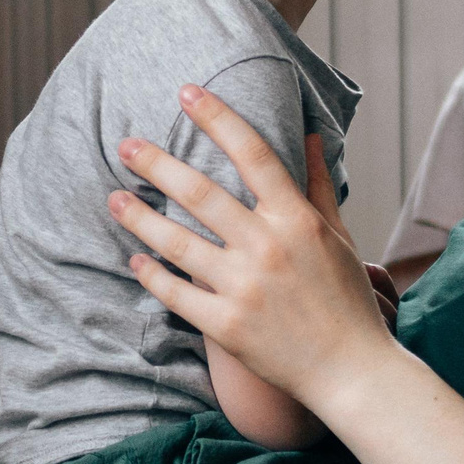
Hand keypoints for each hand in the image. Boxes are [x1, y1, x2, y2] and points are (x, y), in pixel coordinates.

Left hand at [109, 85, 396, 411]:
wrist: (350, 371)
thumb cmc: (345, 300)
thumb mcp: (339, 237)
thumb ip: (318, 185)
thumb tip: (310, 135)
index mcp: (296, 219)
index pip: (253, 154)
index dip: (218, 118)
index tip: (186, 92)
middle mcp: (267, 248)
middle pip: (201, 193)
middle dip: (158, 163)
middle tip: (126, 145)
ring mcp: (244, 288)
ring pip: (177, 242)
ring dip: (139, 217)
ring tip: (114, 198)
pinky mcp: (226, 327)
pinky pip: (176, 294)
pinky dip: (152, 274)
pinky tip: (134, 259)